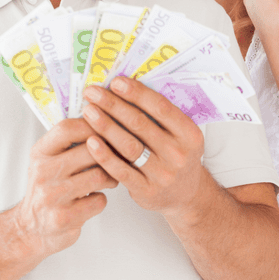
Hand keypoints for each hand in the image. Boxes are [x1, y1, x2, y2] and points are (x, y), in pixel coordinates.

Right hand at [13, 118, 118, 255]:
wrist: (31, 229)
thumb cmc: (49, 190)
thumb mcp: (48, 163)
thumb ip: (69, 145)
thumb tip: (104, 119)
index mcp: (40, 153)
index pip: (67, 128)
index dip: (93, 125)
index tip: (108, 129)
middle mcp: (43, 172)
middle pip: (90, 151)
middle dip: (110, 154)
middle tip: (118, 158)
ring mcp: (53, 195)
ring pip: (99, 176)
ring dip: (110, 178)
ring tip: (109, 179)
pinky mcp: (64, 217)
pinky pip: (99, 201)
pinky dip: (102, 200)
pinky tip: (94, 200)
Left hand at [81, 77, 207, 219]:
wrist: (186, 197)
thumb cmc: (176, 159)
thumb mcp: (181, 137)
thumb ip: (160, 117)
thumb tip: (126, 89)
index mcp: (190, 135)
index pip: (161, 108)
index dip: (137, 93)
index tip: (115, 82)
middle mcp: (179, 154)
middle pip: (140, 124)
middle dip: (113, 105)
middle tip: (93, 93)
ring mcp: (163, 174)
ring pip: (129, 146)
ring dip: (106, 126)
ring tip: (88, 112)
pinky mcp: (147, 191)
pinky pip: (121, 170)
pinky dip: (104, 155)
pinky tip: (91, 142)